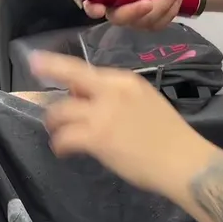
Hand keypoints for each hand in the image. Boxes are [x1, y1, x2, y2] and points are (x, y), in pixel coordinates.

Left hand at [28, 51, 199, 195]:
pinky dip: (60, 144)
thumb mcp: (145, 102)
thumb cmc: (170, 136)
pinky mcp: (97, 137)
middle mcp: (111, 90)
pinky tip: (62, 150)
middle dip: (49, 76)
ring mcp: (102, 113)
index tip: (38, 60)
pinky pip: (65, 137)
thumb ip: (117, 97)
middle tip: (40, 94)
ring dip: (55, 122)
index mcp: (125, 80)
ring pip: (61, 111)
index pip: (85, 69)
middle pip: (69, 75)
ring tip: (57, 132)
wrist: (184, 161)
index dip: (58, 65)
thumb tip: (87, 98)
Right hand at [83, 0, 184, 30]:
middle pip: (118, 18)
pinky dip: (170, 10)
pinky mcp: (149, 24)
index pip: (93, 1)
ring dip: (162, 5)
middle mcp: (119, 6)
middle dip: (135, 11)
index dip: (92, 7)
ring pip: (143, 21)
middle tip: (150, 1)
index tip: (98, 8)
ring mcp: (134, 18)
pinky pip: (158, 24)